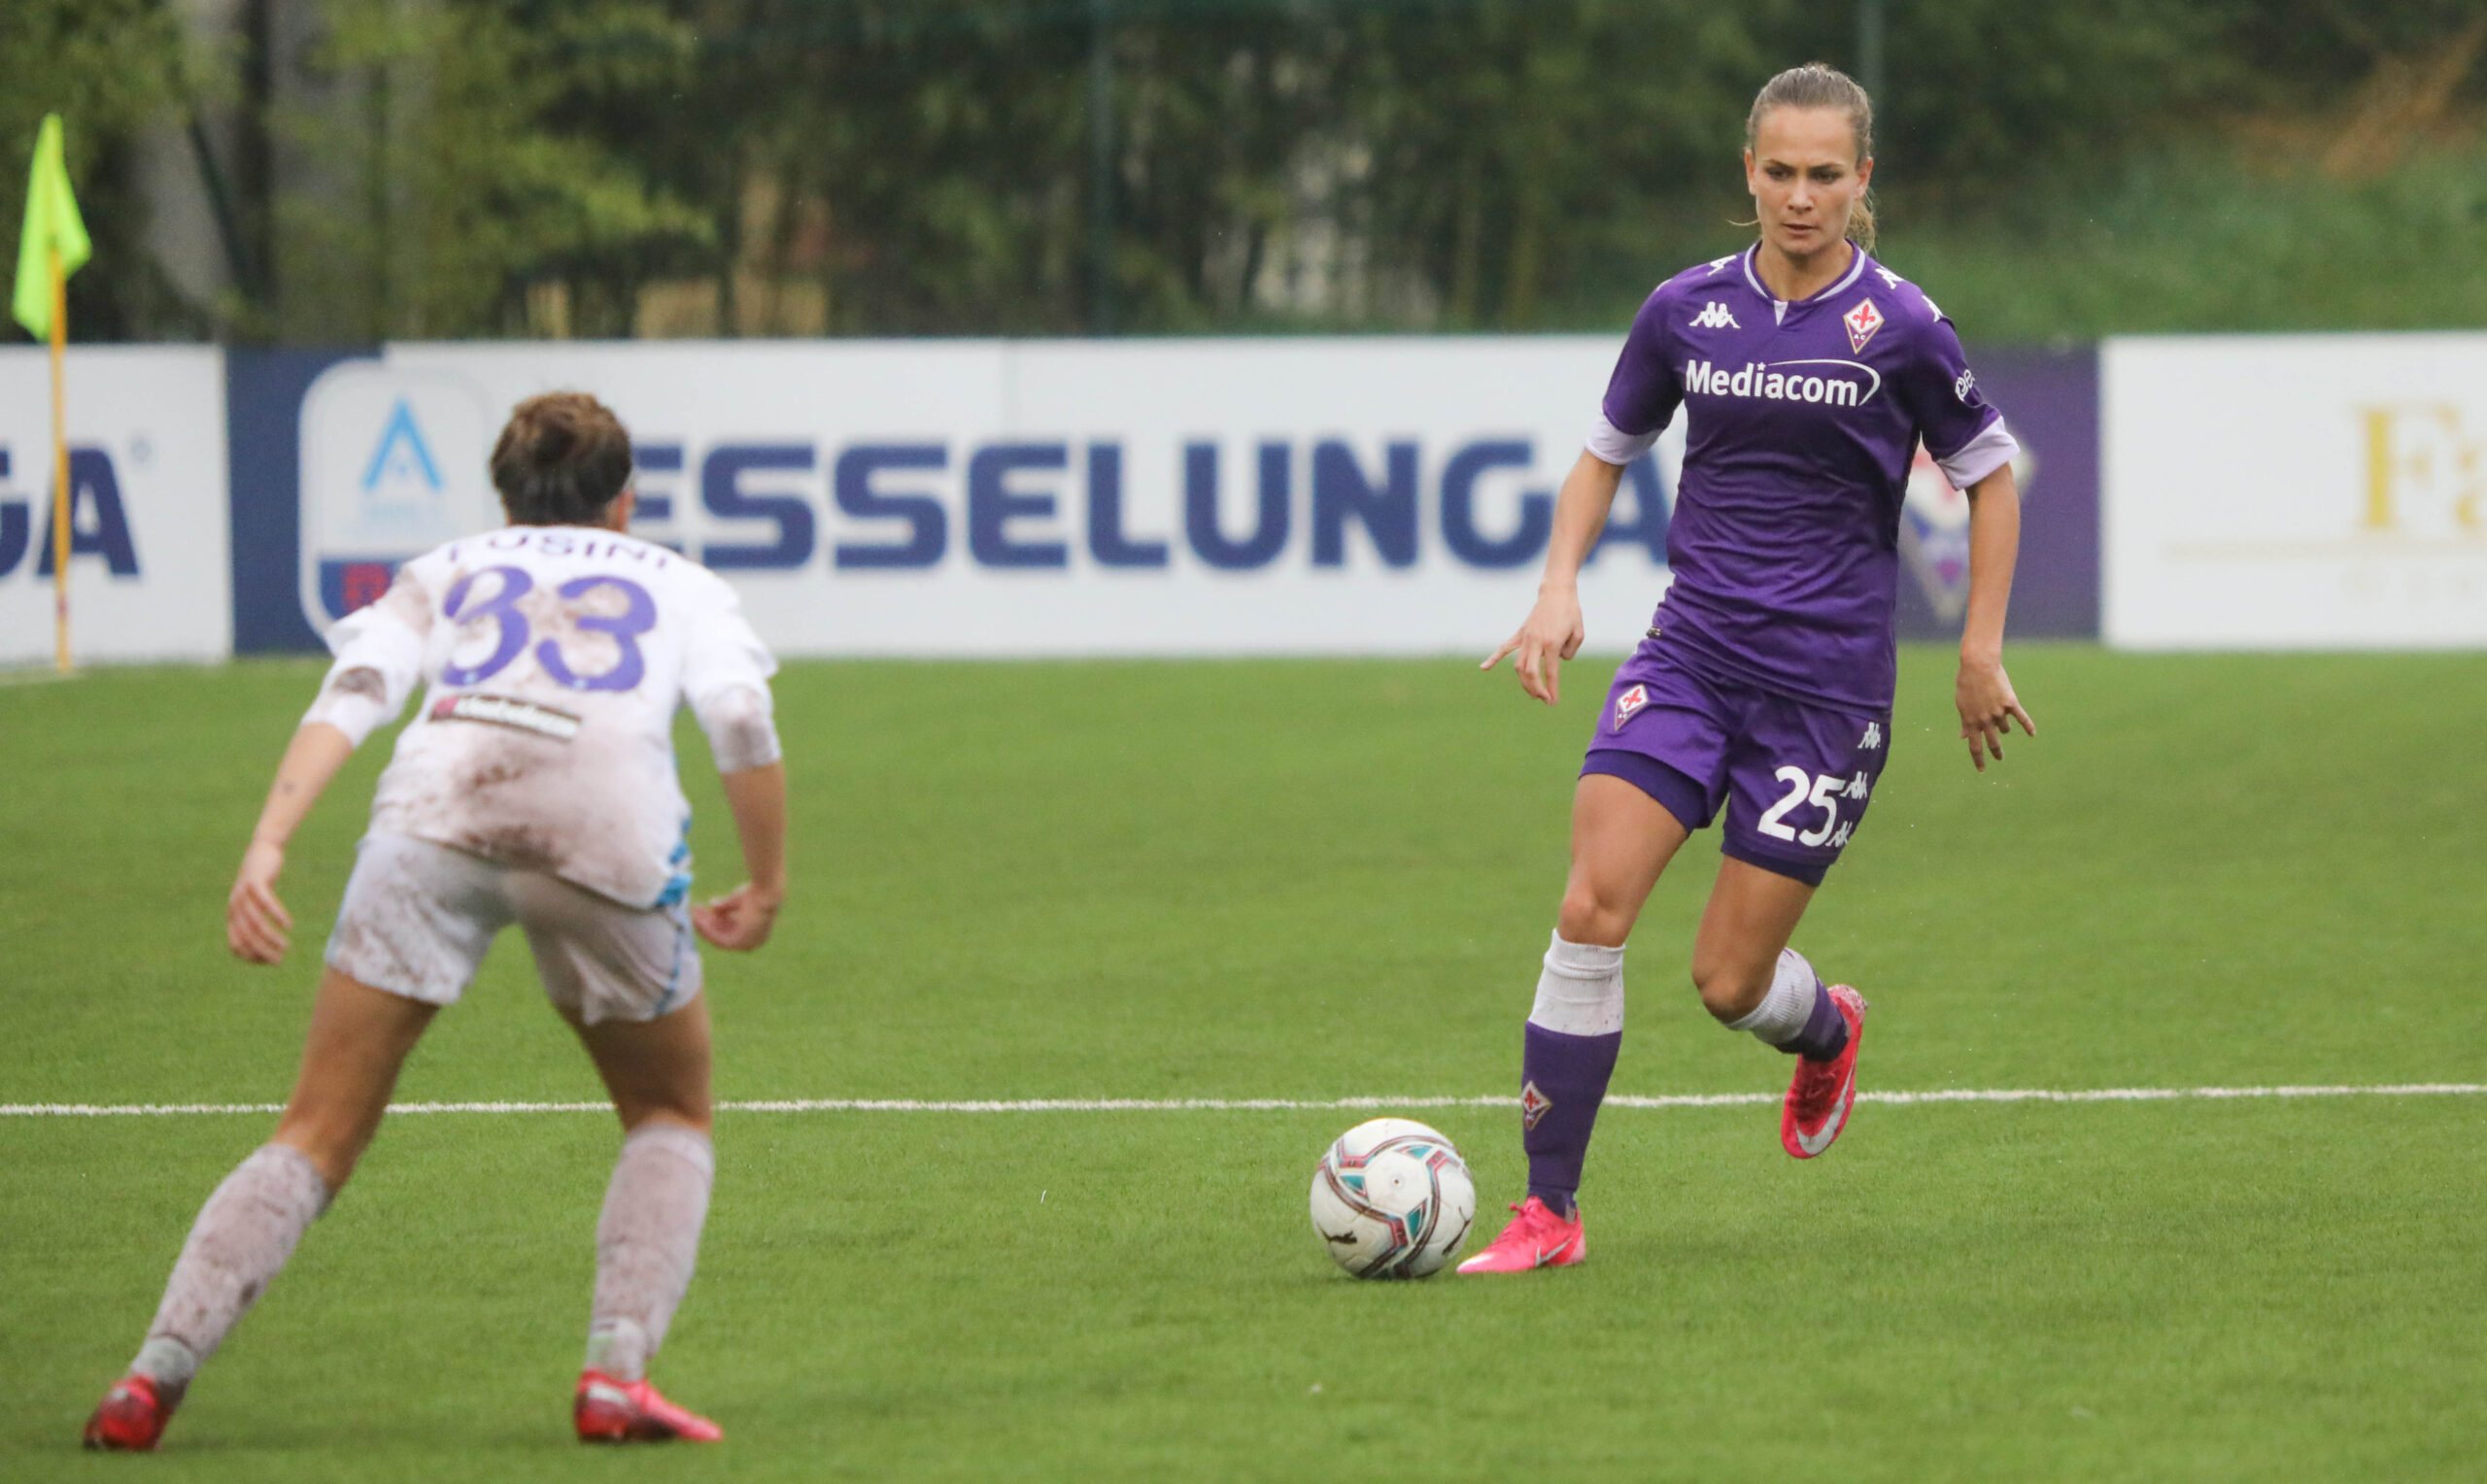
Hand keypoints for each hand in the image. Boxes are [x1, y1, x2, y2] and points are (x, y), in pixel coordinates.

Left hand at [226, 838, 292, 963]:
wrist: (263, 849)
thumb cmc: (262, 880)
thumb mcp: (255, 901)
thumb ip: (255, 918)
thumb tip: (263, 943)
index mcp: (232, 915)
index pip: (236, 945)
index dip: (251, 957)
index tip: (270, 962)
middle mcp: (234, 907)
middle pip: (246, 936)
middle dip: (262, 952)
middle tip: (279, 961)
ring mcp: (243, 894)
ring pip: (255, 922)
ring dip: (270, 937)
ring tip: (286, 946)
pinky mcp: (256, 882)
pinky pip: (266, 903)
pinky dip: (277, 915)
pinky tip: (289, 925)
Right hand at [692, 883, 780, 951]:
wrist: (765, 893)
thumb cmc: (756, 893)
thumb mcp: (737, 900)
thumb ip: (725, 906)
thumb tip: (712, 905)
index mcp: (757, 933)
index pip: (732, 930)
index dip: (715, 921)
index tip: (703, 911)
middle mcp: (752, 942)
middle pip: (723, 934)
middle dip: (706, 923)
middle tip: (694, 911)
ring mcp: (746, 944)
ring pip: (718, 937)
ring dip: (704, 926)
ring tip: (693, 912)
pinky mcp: (738, 943)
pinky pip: (717, 939)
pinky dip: (707, 930)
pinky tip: (698, 919)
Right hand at [1480, 586, 1585, 704]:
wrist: (1557, 592)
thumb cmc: (1571, 612)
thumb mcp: (1578, 633)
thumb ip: (1569, 652)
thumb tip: (1558, 661)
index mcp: (1552, 643)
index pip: (1550, 673)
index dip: (1552, 689)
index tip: (1553, 702)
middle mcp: (1536, 642)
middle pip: (1530, 673)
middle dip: (1536, 690)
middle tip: (1544, 700)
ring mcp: (1526, 638)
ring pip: (1519, 666)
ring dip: (1524, 682)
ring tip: (1532, 693)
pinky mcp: (1521, 633)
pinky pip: (1505, 648)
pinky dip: (1493, 658)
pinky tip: (1484, 668)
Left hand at [1955, 650, 2035, 771]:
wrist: (1978, 666)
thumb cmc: (1966, 684)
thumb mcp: (1961, 705)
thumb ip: (1965, 722)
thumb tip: (1963, 737)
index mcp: (1970, 722)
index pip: (1974, 747)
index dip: (1978, 760)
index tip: (1981, 770)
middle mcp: (1985, 720)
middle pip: (1992, 743)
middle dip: (1996, 752)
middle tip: (2000, 758)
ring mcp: (1999, 712)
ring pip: (2005, 728)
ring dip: (2004, 728)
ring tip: (2001, 718)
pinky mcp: (2011, 703)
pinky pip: (2022, 718)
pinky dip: (2028, 726)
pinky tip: (2032, 734)